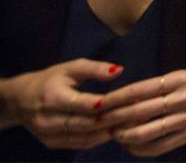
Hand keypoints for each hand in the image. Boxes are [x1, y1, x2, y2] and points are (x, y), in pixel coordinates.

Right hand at [0, 58, 121, 149]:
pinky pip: (79, 144)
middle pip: (86, 123)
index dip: (108, 104)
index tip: (132, 99)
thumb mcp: (70, 67)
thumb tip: (119, 70)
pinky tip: (117, 132)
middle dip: (114, 120)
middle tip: (139, 115)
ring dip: (109, 132)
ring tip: (133, 125)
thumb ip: (95, 68)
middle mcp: (49, 119)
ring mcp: (49, 134)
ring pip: (84, 137)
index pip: (84, 104)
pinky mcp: (51, 143)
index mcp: (53, 97)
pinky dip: (99, 139)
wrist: (19, 99)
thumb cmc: (51, 79)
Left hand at [100, 67, 185, 156]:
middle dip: (116, 118)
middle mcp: (184, 98)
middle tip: (99, 121)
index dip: (118, 98)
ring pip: (149, 132)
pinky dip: (141, 149)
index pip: (141, 89)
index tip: (100, 103)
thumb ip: (157, 87)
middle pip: (141, 111)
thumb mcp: (181, 75)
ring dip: (126, 135)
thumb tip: (125, 100)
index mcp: (179, 79)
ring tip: (114, 134)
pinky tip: (130, 146)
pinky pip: (161, 146)